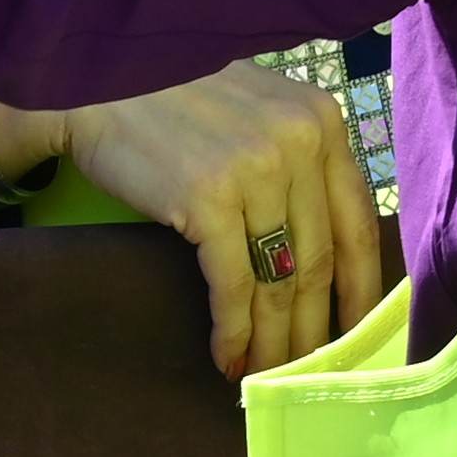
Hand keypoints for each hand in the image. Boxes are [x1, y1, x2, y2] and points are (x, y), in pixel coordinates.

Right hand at [26, 65, 392, 376]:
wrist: (97, 80)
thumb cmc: (178, 100)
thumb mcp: (260, 111)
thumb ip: (298, 161)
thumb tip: (323, 254)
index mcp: (322, 121)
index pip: (358, 223)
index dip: (360, 290)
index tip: (357, 335)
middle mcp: (299, 141)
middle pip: (321, 261)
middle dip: (315, 329)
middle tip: (308, 372)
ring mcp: (255, 168)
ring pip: (280, 281)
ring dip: (274, 342)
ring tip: (267, 376)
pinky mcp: (207, 197)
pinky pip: (233, 285)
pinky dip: (233, 331)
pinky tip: (227, 358)